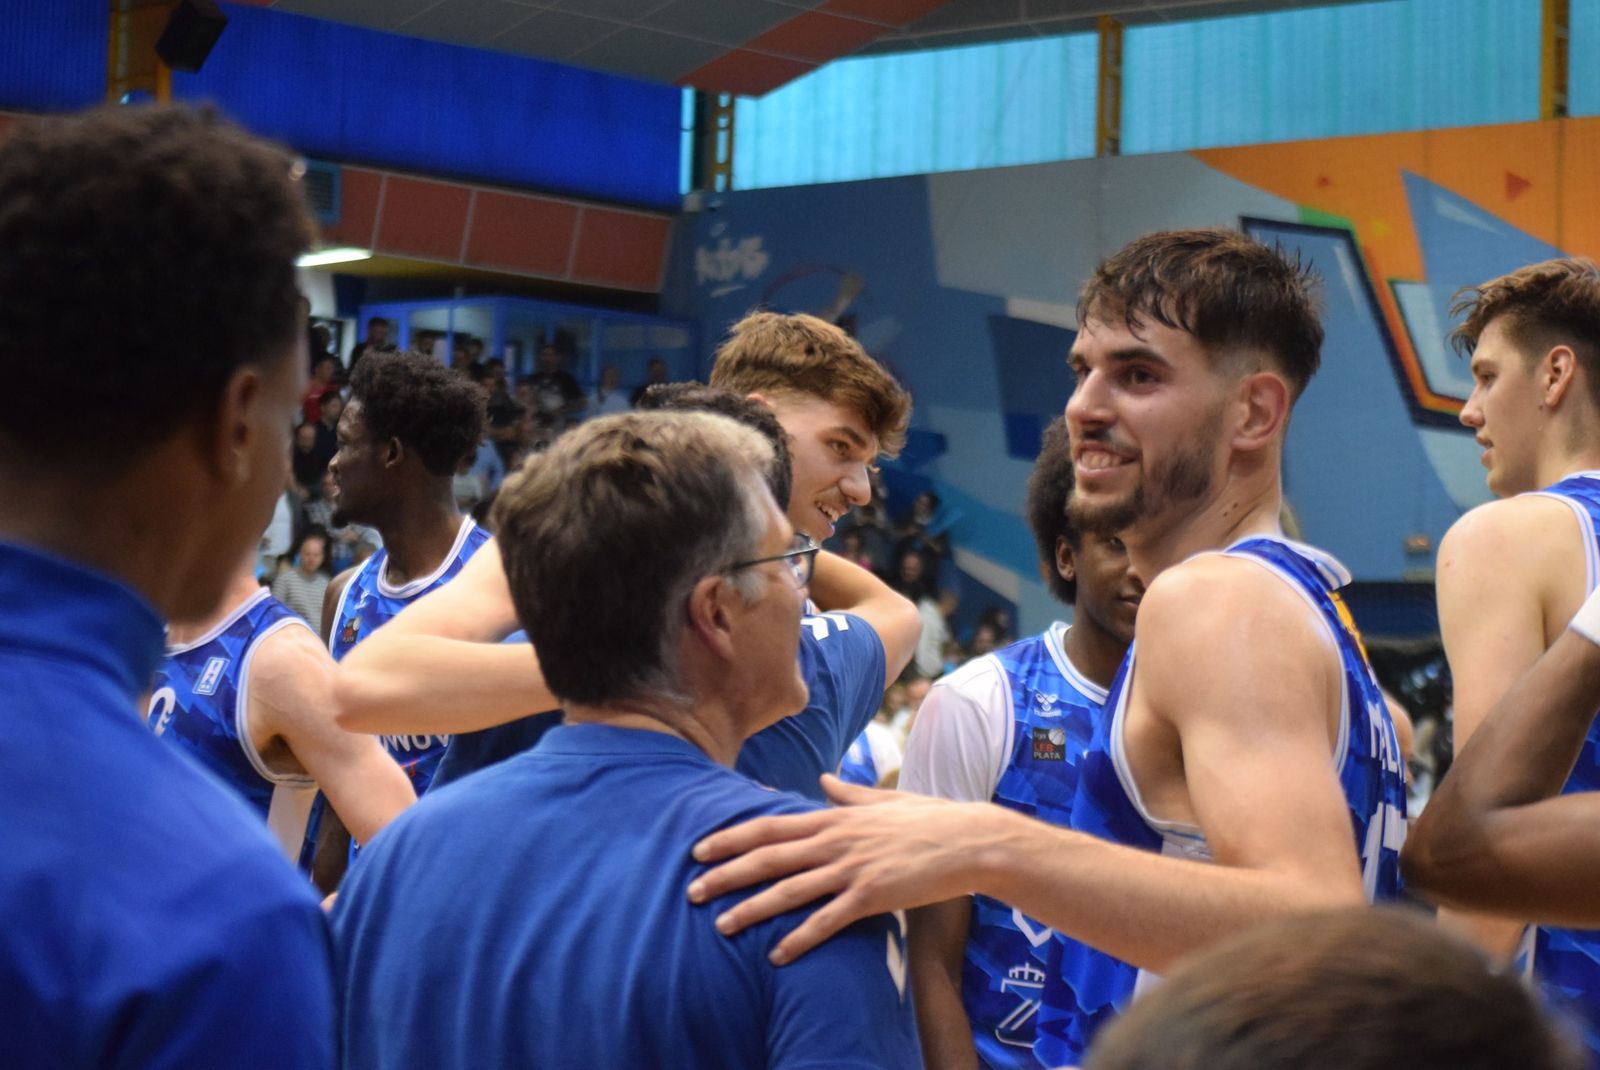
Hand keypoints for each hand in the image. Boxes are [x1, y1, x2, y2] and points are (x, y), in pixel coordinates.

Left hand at [687, 775, 998, 963]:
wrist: (970, 840)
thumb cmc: (930, 819)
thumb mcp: (884, 800)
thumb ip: (847, 793)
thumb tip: (822, 779)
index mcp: (835, 817)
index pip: (770, 825)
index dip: (732, 837)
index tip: (700, 848)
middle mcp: (836, 841)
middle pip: (769, 857)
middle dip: (726, 873)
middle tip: (691, 890)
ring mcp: (852, 869)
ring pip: (790, 890)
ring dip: (752, 909)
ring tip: (721, 926)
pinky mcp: (871, 896)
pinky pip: (826, 921)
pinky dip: (799, 939)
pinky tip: (777, 956)